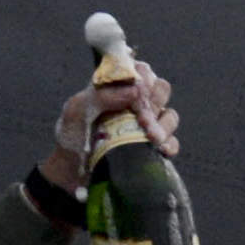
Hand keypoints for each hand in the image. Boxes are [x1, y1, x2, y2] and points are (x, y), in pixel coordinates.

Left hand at [38, 52, 180, 199]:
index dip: (144, 78)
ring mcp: (146, 125)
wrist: (72, 173)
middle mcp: (134, 103)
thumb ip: (101, 95)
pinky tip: (161, 150)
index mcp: (116, 87)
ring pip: (169, 115)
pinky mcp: (152, 147)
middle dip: (154, 103)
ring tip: (151, 139)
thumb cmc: (72, 136)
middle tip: (142, 120)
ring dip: (164, 125)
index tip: (137, 93)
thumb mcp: (76, 110)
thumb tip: (135, 91)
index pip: (141, 70)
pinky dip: (170, 144)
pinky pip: (172, 141)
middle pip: (161, 89)